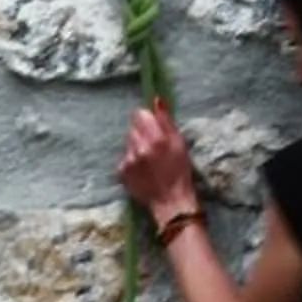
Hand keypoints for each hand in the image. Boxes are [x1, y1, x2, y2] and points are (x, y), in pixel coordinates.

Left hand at [119, 102, 198, 219]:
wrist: (170, 201)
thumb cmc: (180, 171)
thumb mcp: (179, 143)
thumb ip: (166, 120)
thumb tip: (156, 100)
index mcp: (156, 138)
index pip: (140, 115)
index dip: (146, 119)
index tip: (153, 126)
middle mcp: (139, 148)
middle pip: (133, 128)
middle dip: (142, 133)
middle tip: (154, 146)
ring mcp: (128, 160)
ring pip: (128, 143)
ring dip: (137, 147)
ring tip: (149, 160)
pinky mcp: (121, 171)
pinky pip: (125, 157)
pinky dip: (132, 160)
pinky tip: (143, 169)